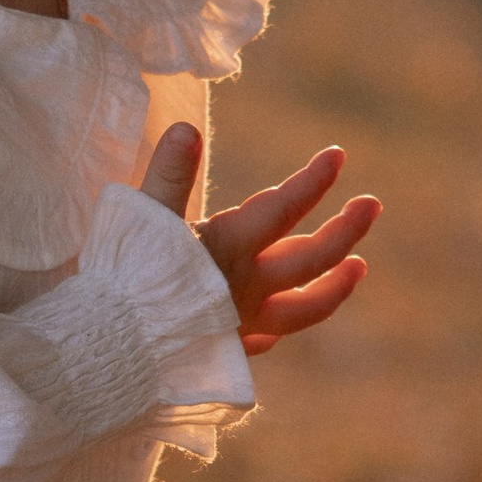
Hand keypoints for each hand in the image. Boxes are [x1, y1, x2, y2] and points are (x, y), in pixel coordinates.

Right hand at [141, 124, 376, 352]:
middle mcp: (247, 288)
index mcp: (231, 250)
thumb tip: (189, 128)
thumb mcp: (142, 220)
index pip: (284, 208)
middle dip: (346, 230)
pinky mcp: (225, 353)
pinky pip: (265, 342)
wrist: (110, 353)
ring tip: (359, 267)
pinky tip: (279, 329)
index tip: (338, 156)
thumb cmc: (124, 284)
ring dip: (335, 287)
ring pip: (304, 309)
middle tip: (371, 204)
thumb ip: (169, 175)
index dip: (314, 180)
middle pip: (311, 259)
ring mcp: (242, 324)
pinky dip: (277, 330)